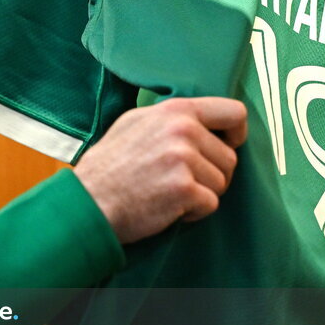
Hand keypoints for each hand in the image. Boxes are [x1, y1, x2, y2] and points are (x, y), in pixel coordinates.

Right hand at [73, 97, 246, 242]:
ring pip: (221, 183)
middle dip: (211, 175)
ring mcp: (184, 159)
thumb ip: (170, 119)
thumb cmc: (107, 167)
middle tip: (180, 182)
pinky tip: (168, 209)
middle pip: (229, 158)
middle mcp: (182, 130)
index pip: (233, 113)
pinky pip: (210, 204)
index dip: (236, 134)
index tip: (227, 147)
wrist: (88, 202)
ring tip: (169, 194)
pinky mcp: (184, 190)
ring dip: (201, 194)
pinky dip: (194, 213)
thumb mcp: (134, 124)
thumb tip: (202, 120)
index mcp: (175, 111)